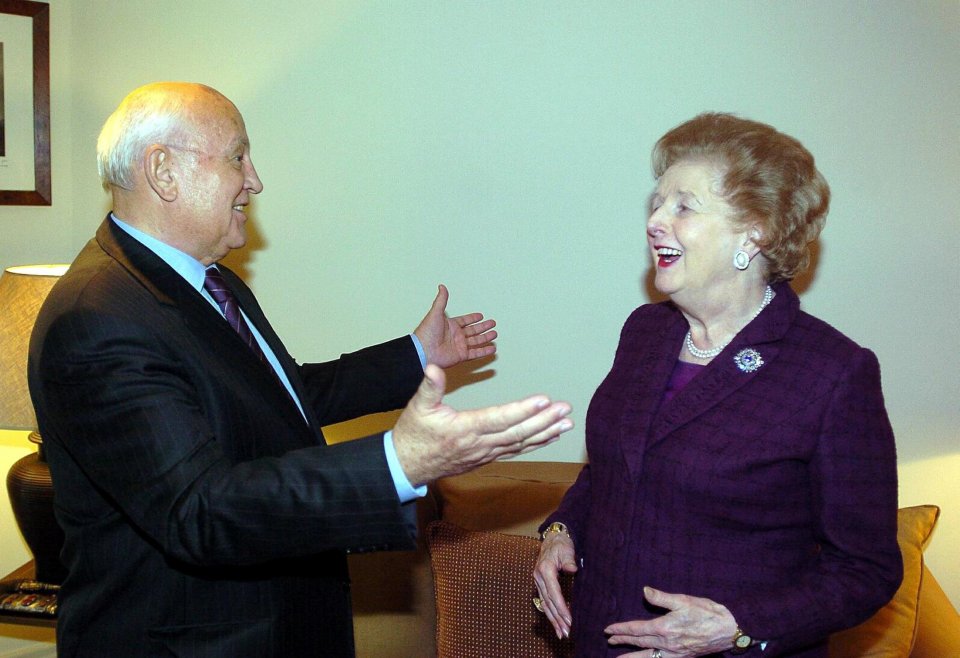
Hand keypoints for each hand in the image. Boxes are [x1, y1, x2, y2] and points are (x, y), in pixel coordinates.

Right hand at [392, 364, 572, 485]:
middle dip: (544, 421)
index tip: (544, 400)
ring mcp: (485, 453)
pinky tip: (551, 436)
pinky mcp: (487, 458)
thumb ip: (429, 386)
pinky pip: (516, 451)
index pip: (499, 418)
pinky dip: (535, 444)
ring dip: (546, 433)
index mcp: (464, 429)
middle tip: (566, 409)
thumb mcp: (417, 407)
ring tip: (567, 423)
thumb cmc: (413, 434)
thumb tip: (433, 367)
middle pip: (517, 433)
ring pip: (520, 444)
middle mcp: (479, 444)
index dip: (523, 410)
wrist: (408, 466)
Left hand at [413, 284, 496, 367]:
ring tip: (494, 334)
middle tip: (492, 323)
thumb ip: (441, 300)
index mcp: (450, 325)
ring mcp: (459, 346)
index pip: (465, 320)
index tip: (481, 316)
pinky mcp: (461, 355)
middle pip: (473, 330)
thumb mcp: (435, 313)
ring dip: (485, 338)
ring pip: (476, 341)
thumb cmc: (427, 332)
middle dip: (483, 327)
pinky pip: (475, 353)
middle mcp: (455, 335)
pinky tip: (492, 349)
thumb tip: (442, 287)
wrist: (424, 351)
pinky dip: (484, 351)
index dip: (473, 318)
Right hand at [533, 531, 577, 638]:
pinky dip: (551, 614)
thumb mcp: (566, 549)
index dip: (561, 607)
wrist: (552, 538)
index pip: (554, 593)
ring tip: (562, 634)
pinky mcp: (541, 585)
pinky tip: (556, 624)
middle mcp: (539, 578)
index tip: (569, 620)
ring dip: (554, 620)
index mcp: (545, 570)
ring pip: (545, 605)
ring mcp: (538, 582)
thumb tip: (573, 569)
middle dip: (558, 619)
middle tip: (567, 632)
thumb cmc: (561, 544)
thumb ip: (569, 560)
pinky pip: (545, 603)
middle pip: (548, 602)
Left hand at [604, 587, 738, 657]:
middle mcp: (667, 643)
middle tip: (610, 640)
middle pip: (639, 643)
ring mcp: (675, 653)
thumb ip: (661, 597)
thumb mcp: (683, 600)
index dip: (621, 629)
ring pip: (648, 656)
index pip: (636, 629)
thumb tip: (644, 591)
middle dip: (623, 641)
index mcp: (665, 628)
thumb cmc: (707, 613)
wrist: (729, 630)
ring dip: (632, 656)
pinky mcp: (683, 657)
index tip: (609, 629)